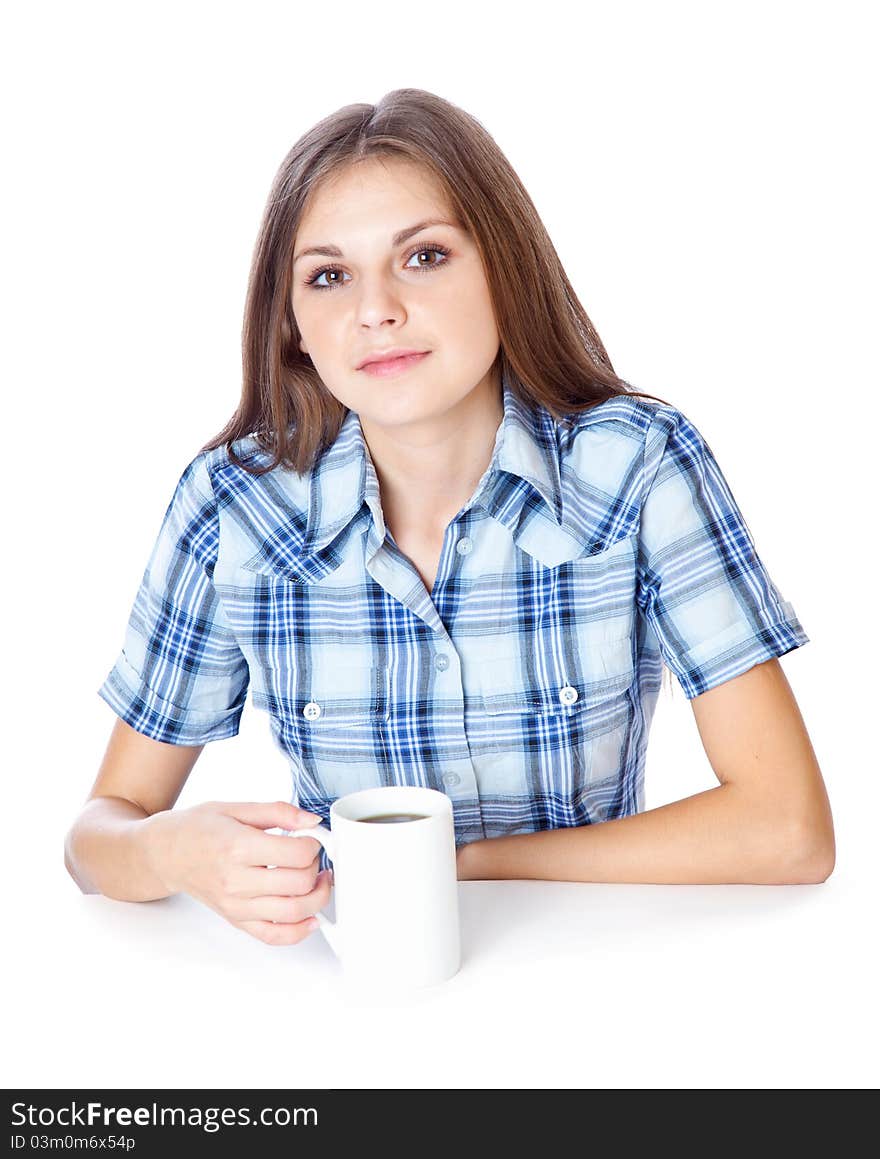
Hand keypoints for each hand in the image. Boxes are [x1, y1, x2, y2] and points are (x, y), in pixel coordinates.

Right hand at [145, 800, 332, 945]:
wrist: (165, 853)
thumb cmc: (197, 829)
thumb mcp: (236, 808)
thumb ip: (278, 812)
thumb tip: (312, 821)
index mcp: (237, 848)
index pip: (295, 854)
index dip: (314, 845)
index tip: (312, 838)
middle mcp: (235, 882)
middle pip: (298, 884)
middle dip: (316, 868)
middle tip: (313, 856)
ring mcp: (235, 906)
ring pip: (292, 913)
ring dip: (317, 898)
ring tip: (320, 882)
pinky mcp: (235, 920)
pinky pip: (273, 936)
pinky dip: (299, 931)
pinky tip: (311, 917)